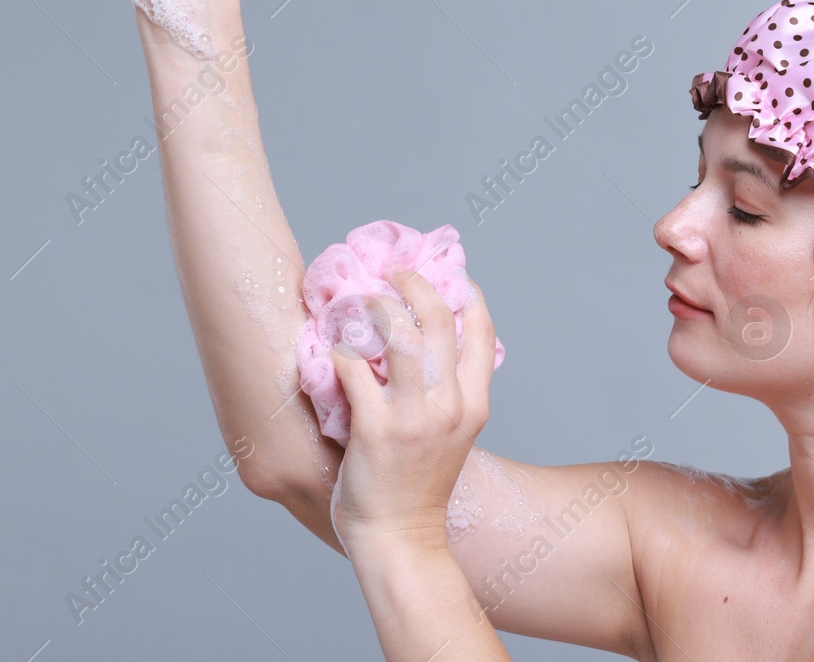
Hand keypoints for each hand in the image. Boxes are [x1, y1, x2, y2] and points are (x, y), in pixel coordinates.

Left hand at [327, 270, 497, 550]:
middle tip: (394, 273)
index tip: (451, 277)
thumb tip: (427, 353)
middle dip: (415, 284)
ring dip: (375, 306)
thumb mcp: (453, 438)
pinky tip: (332, 348)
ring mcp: (412, 417)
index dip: (468, 297)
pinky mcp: (374, 429)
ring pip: (396, 335)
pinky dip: (340, 350)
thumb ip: (448, 397)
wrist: (401, 540)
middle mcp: (448, 406)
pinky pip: (353, 369)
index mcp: (473, 406)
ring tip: (359, 299)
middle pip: (438, 320)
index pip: (481, 333)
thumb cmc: (420, 489)